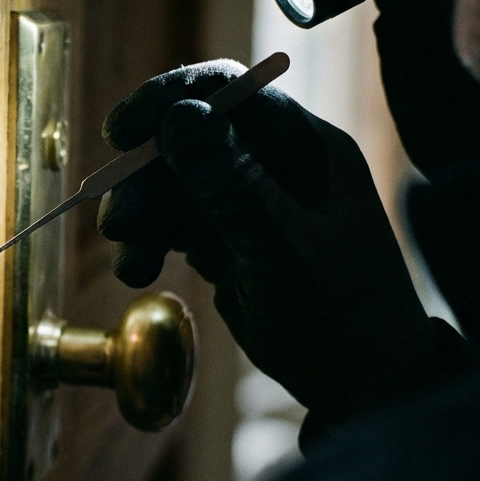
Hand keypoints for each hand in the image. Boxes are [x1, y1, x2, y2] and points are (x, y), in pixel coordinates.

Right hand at [98, 62, 466, 445]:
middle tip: (117, 225)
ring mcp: (251, 201)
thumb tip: (178, 113)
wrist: (362, 387)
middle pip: (188, 141)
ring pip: (174, 184)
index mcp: (305, 148)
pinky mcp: (231, 239)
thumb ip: (228, 182)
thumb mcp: (279, 250)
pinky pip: (177, 223)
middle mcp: (275, 164)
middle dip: (145, 179)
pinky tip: (139, 269)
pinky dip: (152, 242)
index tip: (119, 135)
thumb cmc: (338, 317)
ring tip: (132, 262)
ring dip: (143, 216)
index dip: (168, 102)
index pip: (229, 93)